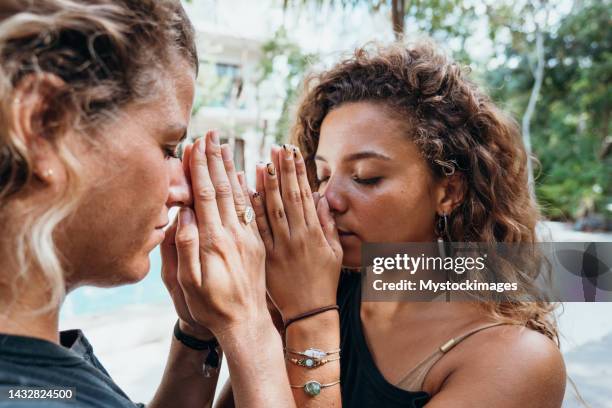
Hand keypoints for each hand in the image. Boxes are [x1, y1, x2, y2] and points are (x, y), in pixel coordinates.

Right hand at [163, 131, 268, 338]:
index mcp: (214, 241)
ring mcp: (248, 237)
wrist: (246, 323)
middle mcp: (233, 234)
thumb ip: (185, 247)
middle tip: (212, 134)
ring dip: (232, 168)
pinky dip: (248, 188)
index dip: (201, 168)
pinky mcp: (257, 243)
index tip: (197, 144)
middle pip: (224, 188)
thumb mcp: (188, 283)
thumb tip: (182, 214)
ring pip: (240, 195)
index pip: (207, 195)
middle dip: (216, 159)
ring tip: (226, 146)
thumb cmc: (211, 307)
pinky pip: (253, 209)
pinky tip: (245, 175)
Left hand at [247, 144, 342, 320]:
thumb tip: (321, 197)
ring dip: (266, 185)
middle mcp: (296, 237)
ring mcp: (280, 247)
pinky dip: (252, 210)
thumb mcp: (336, 253)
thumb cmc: (324, 281)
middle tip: (276, 147)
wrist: (309, 312)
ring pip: (271, 210)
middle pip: (287, 197)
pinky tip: (246, 192)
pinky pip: (257, 230)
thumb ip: (328, 224)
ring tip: (262, 162)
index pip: (304, 195)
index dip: (298, 172)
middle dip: (282, 170)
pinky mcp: (266, 257)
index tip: (292, 151)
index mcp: (314, 234)